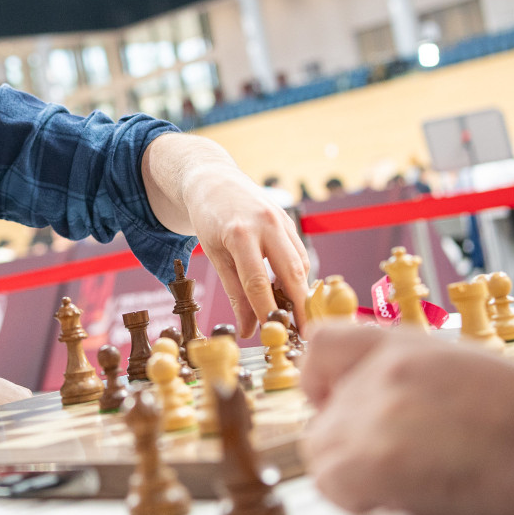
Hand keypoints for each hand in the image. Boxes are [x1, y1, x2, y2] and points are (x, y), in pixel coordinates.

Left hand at [181, 164, 309, 337]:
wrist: (215, 180)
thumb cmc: (210, 219)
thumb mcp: (216, 256)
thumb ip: (234, 293)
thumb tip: (249, 329)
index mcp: (240, 233)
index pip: (258, 282)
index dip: (267, 311)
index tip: (273, 333)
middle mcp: (266, 224)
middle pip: (291, 273)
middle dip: (299, 307)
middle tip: (303, 334)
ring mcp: (282, 219)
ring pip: (300, 264)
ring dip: (301, 292)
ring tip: (296, 318)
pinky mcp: (290, 220)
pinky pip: (299, 253)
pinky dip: (297, 275)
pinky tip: (290, 291)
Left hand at [301, 326, 513, 514]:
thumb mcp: (463, 372)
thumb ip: (412, 385)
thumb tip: (389, 419)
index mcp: (405, 345)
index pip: (322, 344)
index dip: (321, 382)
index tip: (332, 406)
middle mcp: (382, 370)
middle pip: (323, 414)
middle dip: (349, 446)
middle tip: (393, 469)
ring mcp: (374, 410)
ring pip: (322, 451)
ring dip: (353, 476)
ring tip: (404, 486)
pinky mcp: (374, 458)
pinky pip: (332, 483)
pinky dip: (357, 499)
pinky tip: (398, 500)